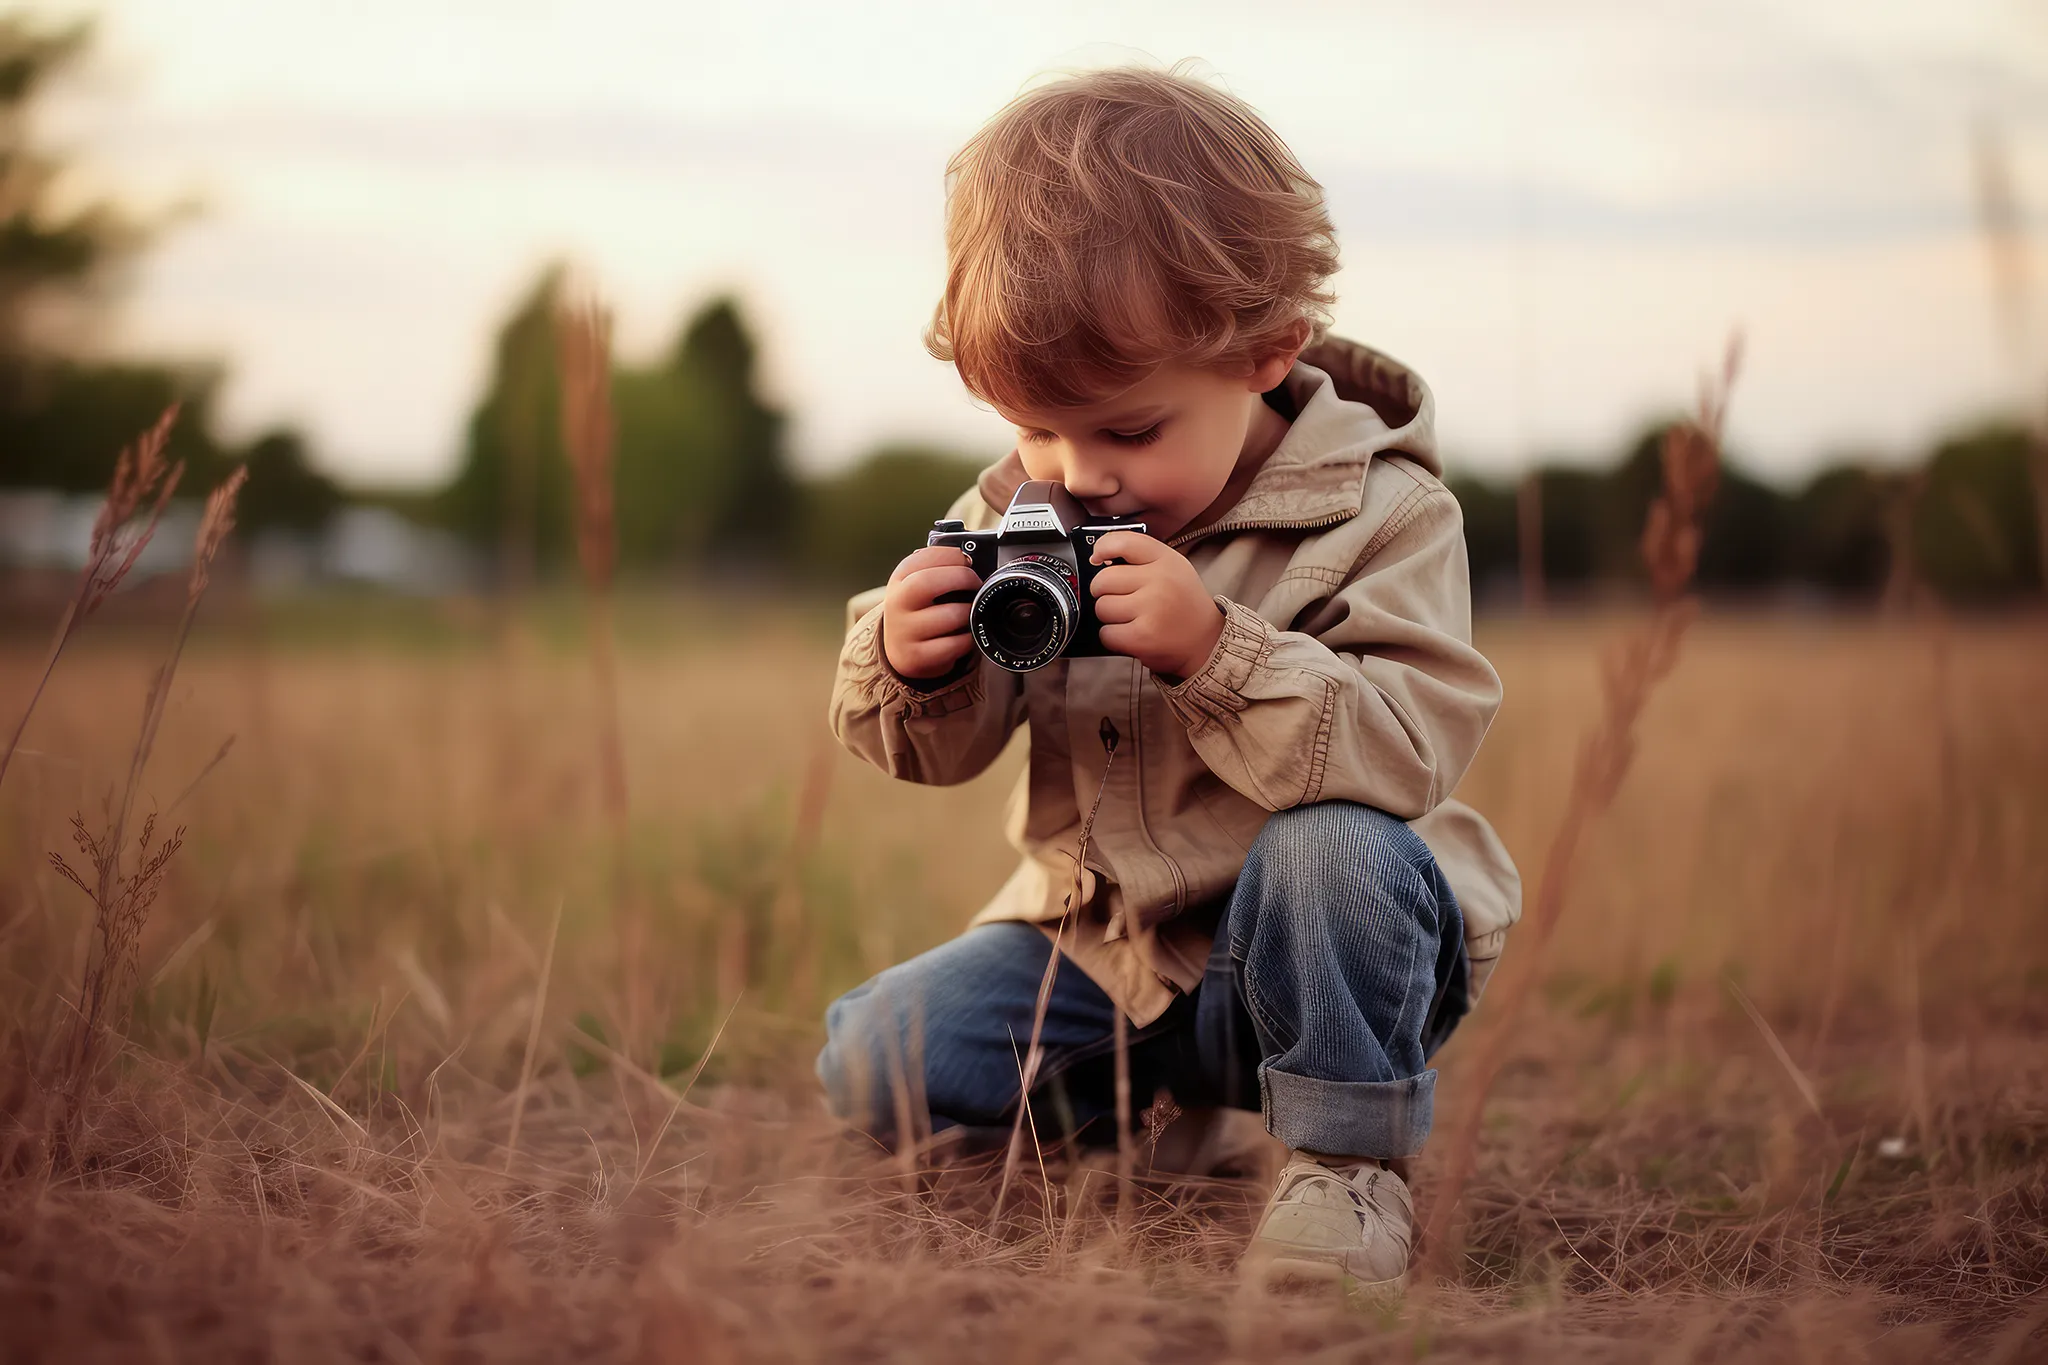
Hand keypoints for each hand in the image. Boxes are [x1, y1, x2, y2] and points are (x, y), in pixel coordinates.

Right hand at [881, 545, 980, 679]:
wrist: (901, 649)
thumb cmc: (920, 610)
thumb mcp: (920, 586)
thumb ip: (939, 570)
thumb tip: (970, 560)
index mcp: (899, 579)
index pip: (921, 558)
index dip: (950, 556)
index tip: (966, 560)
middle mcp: (897, 604)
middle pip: (927, 582)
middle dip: (961, 578)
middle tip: (976, 584)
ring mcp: (905, 632)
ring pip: (949, 616)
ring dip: (969, 612)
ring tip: (970, 612)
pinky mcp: (917, 657)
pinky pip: (954, 644)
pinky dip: (968, 638)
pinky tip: (966, 634)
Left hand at [1087, 532, 1224, 680]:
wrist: (1207, 641)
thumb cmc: (1183, 604)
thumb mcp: (1171, 567)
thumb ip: (1139, 556)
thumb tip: (1097, 557)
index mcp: (1166, 560)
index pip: (1122, 542)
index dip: (1102, 548)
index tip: (1098, 559)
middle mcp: (1160, 581)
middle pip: (1103, 580)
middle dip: (1105, 592)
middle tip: (1125, 599)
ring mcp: (1152, 609)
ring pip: (1102, 607)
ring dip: (1110, 616)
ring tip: (1133, 618)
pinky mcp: (1142, 636)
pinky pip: (1106, 633)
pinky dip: (1114, 637)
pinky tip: (1132, 634)